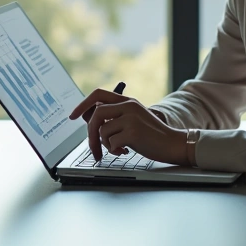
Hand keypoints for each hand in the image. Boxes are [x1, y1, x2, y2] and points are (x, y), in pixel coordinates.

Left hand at [69, 92, 186, 164]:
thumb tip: (89, 121)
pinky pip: (110, 142)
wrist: (173, 144)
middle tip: (93, 148)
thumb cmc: (151, 135)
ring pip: (102, 131)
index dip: (82, 104)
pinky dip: (114, 150)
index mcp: (127, 101)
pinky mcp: (133, 132)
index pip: (98, 94)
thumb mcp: (133, 119)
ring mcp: (131, 118)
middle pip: (95, 114)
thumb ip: (115, 117)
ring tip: (119, 148)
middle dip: (90, 133)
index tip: (72, 116)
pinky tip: (126, 150)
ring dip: (105, 144)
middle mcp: (128, 106)